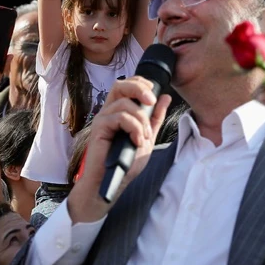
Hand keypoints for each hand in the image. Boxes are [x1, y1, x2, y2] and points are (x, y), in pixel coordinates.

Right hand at [67, 77, 171, 223]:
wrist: (112, 181)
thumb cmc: (125, 162)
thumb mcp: (147, 137)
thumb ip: (154, 118)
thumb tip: (164, 97)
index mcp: (118, 111)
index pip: (127, 86)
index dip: (140, 83)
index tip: (154, 95)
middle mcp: (108, 111)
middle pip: (120, 85)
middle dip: (139, 89)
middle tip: (151, 101)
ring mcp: (103, 119)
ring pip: (124, 104)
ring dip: (141, 120)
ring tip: (144, 137)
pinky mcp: (99, 128)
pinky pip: (120, 118)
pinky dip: (134, 128)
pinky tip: (136, 140)